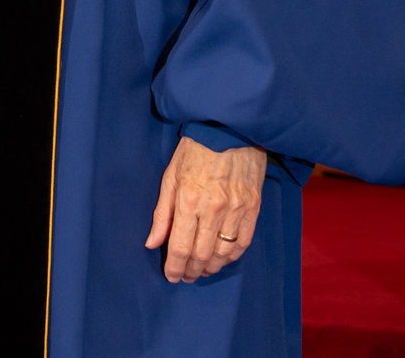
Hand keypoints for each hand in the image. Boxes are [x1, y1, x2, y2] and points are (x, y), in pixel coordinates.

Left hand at [144, 134, 267, 281]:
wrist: (229, 129)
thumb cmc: (194, 150)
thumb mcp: (170, 176)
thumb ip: (161, 213)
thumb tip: (151, 243)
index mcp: (188, 199)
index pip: (180, 246)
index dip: (174, 267)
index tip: (171, 276)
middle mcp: (213, 208)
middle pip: (201, 254)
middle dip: (191, 271)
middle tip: (185, 276)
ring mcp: (236, 209)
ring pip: (224, 254)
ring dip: (211, 268)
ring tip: (201, 270)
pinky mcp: (253, 207)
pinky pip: (244, 243)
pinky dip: (232, 257)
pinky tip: (222, 260)